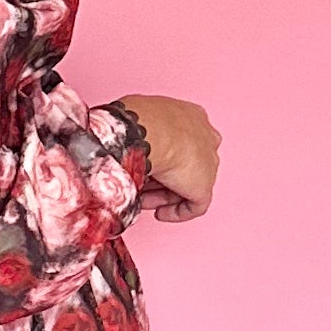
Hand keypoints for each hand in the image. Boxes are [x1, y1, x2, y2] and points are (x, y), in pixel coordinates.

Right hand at [117, 94, 220, 222]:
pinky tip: (161, 213)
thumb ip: (138, 135)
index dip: (160, 158)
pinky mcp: (204, 186)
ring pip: (187, 186)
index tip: (145, 168)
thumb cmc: (139, 120)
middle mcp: (204, 137)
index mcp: (190, 116)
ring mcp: (208, 162)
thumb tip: (123, 145)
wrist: (149, 131)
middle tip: (142, 190)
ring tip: (144, 203)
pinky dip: (177, 213)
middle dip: (161, 181)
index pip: (179, 142)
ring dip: (164, 197)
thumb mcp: (137, 122)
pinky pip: (195, 206)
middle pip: (184, 166)